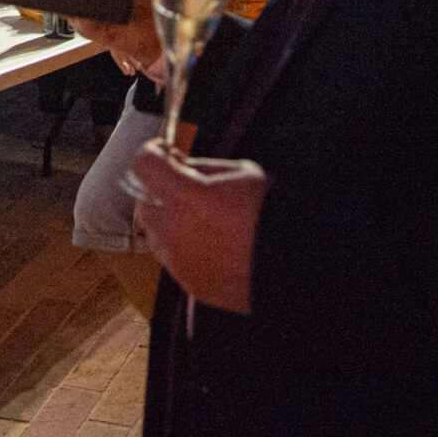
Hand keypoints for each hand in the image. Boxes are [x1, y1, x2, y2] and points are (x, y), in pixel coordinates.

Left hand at [130, 141, 266, 313]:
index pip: (144, 165)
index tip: (164, 153)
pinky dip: (182, 246)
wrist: (293, 263)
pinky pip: (172, 258)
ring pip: (155, 232)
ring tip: (202, 216)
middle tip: (185, 185)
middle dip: (160, 189)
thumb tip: (183, 168)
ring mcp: (178, 260)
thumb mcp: (241, 171)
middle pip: (144, 200)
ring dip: (169, 219)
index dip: (154, 154)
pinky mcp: (188, 282)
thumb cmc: (271, 215)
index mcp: (185, 196)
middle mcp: (173, 230)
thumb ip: (202, 168)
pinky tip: (210, 241)